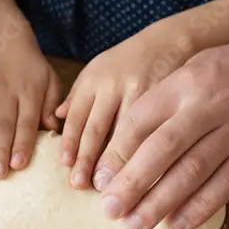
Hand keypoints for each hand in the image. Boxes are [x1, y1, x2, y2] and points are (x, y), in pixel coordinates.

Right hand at [0, 26, 61, 176]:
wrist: (4, 34)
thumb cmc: (31, 64)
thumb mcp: (50, 78)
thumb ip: (53, 103)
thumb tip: (52, 128)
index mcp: (30, 91)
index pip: (26, 121)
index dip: (22, 143)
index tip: (18, 165)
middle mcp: (7, 91)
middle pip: (3, 123)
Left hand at [56, 22, 194, 188]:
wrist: (172, 41)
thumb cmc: (130, 60)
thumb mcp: (99, 68)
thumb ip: (78, 94)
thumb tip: (56, 118)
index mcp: (95, 79)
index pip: (78, 116)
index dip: (70, 143)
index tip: (65, 165)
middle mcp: (115, 86)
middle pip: (97, 129)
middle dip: (87, 159)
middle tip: (80, 185)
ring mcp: (142, 94)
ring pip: (124, 135)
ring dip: (115, 163)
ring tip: (108, 187)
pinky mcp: (166, 102)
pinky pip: (152, 132)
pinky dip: (143, 155)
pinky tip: (140, 172)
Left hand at [91, 28, 228, 228]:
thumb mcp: (199, 65)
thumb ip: (168, 96)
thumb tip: (130, 136)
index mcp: (188, 82)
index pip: (142, 121)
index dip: (118, 153)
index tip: (101, 179)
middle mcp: (210, 106)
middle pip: (162, 151)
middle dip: (132, 184)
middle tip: (110, 210)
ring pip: (192, 173)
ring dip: (160, 203)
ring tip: (136, 225)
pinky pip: (225, 186)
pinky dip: (200, 207)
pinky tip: (178, 224)